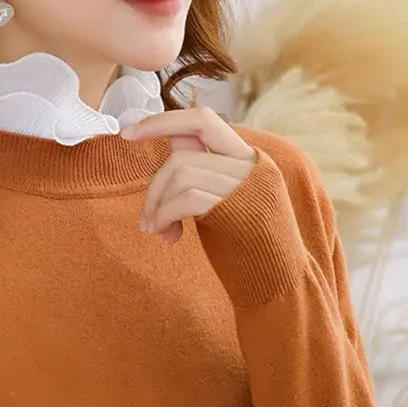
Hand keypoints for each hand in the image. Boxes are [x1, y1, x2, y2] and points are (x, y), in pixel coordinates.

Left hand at [121, 107, 257, 244]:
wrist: (279, 285)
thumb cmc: (248, 247)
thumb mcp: (227, 201)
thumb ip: (203, 172)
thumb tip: (171, 143)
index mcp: (250, 159)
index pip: (202, 121)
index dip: (162, 122)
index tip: (128, 132)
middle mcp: (251, 165)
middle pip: (181, 153)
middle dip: (155, 185)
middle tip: (147, 218)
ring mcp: (245, 185)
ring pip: (179, 173)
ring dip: (157, 205)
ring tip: (157, 230)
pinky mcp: (235, 208)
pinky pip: (184, 198)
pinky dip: (165, 215)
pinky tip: (167, 236)